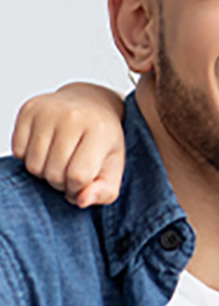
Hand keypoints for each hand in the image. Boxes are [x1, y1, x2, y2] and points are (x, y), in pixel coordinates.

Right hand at [11, 82, 125, 206]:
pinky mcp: (29, 109)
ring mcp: (48, 110)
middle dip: (61, 182)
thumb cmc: (102, 139)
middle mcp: (73, 116)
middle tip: (70, 171)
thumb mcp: (114, 167)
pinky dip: (29, 157)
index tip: (83, 182)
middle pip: (53, 173)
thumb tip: (82, 200)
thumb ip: (105, 191)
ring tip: (59, 161)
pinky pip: (18, 151)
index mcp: (100, 130)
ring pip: (33, 165)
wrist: (90, 104)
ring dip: (44, 172)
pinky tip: (46, 148)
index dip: (78, 188)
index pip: (78, 176)